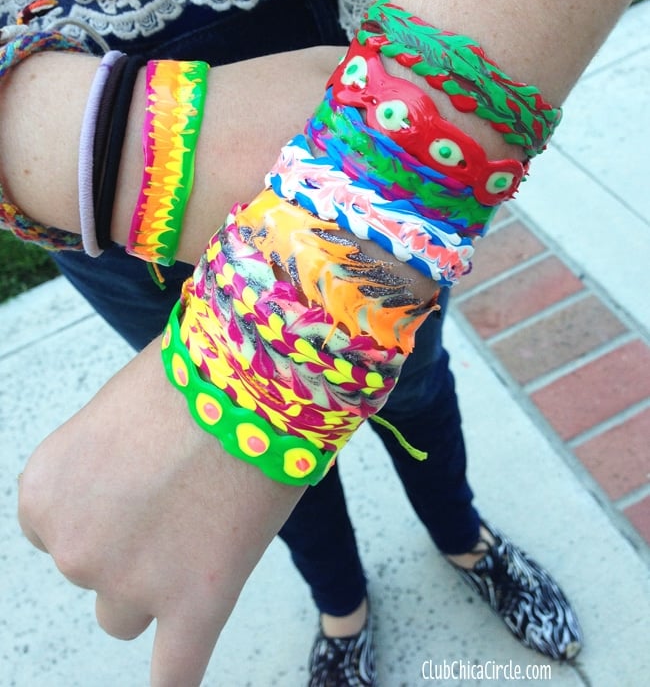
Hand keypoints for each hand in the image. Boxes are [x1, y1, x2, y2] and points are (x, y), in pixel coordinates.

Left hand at [18, 338, 303, 686]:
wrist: (257, 378)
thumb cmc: (196, 372)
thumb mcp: (120, 407)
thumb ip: (105, 459)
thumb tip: (132, 478)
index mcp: (44, 491)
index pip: (54, 528)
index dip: (101, 507)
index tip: (138, 486)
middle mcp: (73, 546)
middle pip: (93, 570)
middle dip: (130, 543)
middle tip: (183, 494)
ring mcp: (130, 583)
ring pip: (126, 615)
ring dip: (157, 586)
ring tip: (207, 529)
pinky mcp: (194, 605)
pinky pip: (176, 673)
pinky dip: (176, 678)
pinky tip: (182, 664)